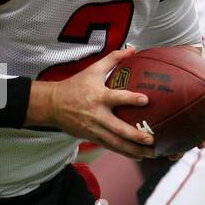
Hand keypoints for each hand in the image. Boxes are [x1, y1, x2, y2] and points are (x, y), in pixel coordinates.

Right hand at [39, 47, 156, 158]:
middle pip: (118, 128)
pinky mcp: (91, 137)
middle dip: (135, 135)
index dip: (131, 99)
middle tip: (151, 139)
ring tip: (151, 153)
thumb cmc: (75, 85)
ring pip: (116, 143)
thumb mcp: (93, 70)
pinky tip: (138, 155)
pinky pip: (110, 147)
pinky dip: (124, 152)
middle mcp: (97, 115)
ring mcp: (94, 129)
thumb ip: (113, 59)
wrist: (52, 104)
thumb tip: (133, 49)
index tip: (146, 100)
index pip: (116, 97)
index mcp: (98, 96)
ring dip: (134, 149)